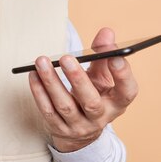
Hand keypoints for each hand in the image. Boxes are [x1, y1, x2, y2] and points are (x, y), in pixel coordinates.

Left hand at [28, 27, 138, 151]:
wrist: (80, 129)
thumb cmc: (94, 94)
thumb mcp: (101, 77)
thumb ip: (103, 55)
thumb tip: (107, 32)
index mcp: (117, 103)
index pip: (126, 92)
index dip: (123, 76)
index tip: (115, 57)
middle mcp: (101, 118)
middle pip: (91, 102)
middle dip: (77, 79)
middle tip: (66, 58)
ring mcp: (79, 126)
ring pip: (65, 105)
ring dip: (51, 82)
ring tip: (41, 61)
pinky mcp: (60, 129)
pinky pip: (47, 111)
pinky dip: (39, 92)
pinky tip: (33, 74)